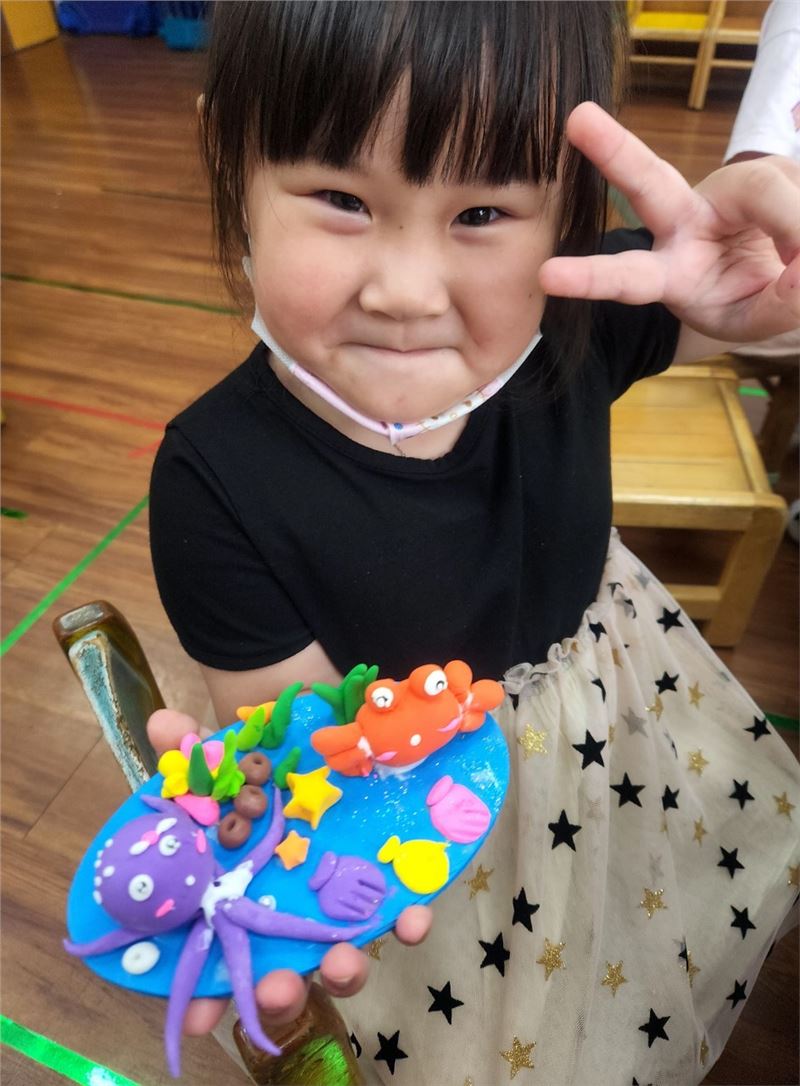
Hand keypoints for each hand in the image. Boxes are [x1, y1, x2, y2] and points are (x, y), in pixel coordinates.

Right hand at [146, 709, 431, 1039]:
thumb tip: (164, 727)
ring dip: (342, 967)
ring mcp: (336, 903)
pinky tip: (413, 913)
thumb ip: (191, 746)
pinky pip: (401, 914)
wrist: (322, 734)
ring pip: (342, 956)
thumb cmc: (260, 763)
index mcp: (241, 896)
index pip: (221, 959)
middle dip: (280, 992)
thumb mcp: (223, 754)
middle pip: (284, 972)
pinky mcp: (382, 883)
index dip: (208, 997)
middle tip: (274, 990)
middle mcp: (288, 912)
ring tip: (339, 959)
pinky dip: (408, 920)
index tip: (199, 1019)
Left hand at [539, 102, 799, 344]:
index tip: (547, 276)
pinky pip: (798, 193)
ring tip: (799, 267)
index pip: (627, 275)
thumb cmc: (747, 297)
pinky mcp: (770, 172)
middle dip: (615, 152)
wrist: (781, 269)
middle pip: (648, 182)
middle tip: (577, 119)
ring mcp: (727, 191)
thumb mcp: (752, 318)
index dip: (590, 278)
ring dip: (794, 226)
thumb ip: (775, 307)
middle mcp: (685, 222)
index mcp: (668, 271)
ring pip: (764, 189)